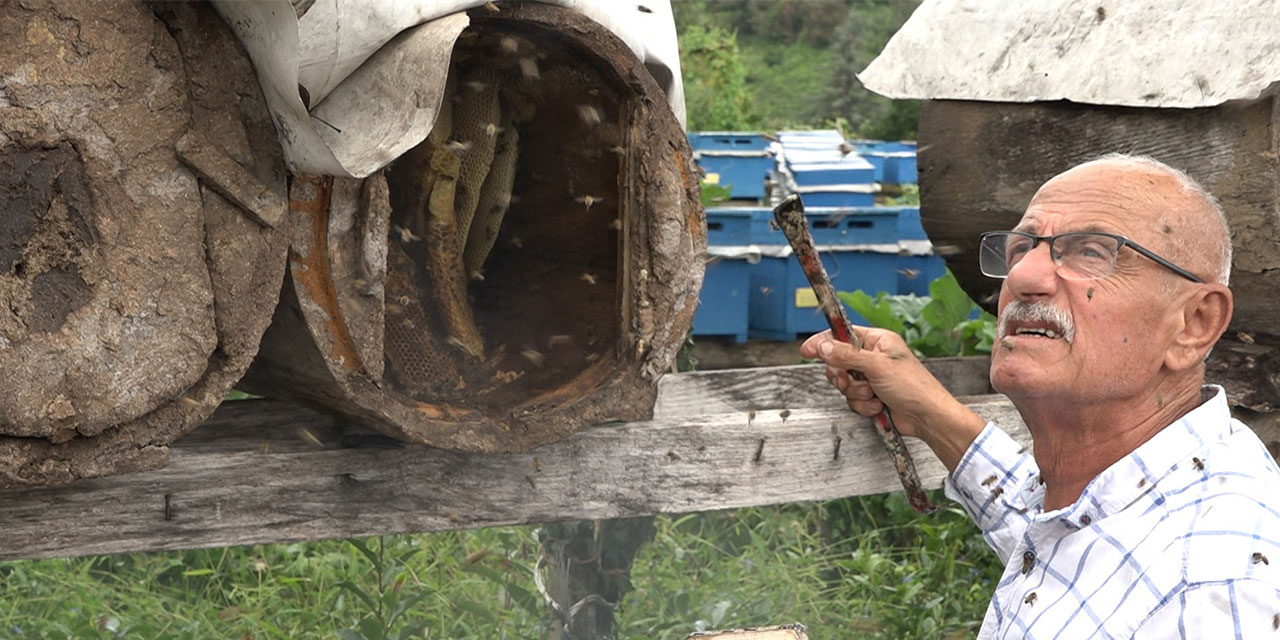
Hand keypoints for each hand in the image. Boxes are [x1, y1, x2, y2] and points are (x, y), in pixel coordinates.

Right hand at [800, 328, 985, 470]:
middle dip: (844, 376)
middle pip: (838, 362)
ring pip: (844, 384)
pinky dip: (863, 405)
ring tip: (874, 394)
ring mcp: (871, 378)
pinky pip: (852, 399)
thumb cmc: (914, 387)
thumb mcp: (877, 366)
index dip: (824, 342)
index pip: (842, 335)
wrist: (926, 417)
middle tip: (851, 381)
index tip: (807, 350)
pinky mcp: (871, 396)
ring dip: (856, 393)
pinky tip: (878, 405)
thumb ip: (847, 355)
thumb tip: (823, 346)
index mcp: (877, 341)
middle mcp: (872, 357)